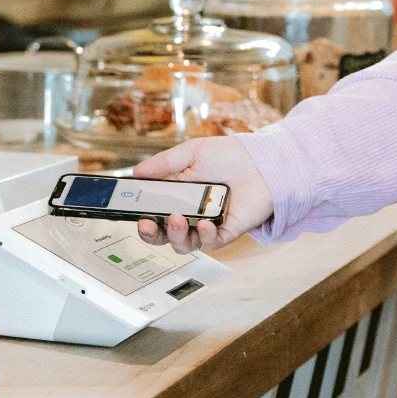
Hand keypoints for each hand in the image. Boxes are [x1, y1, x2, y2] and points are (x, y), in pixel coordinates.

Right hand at [132, 137, 273, 253]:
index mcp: (176, 197)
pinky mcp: (228, 231)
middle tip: (148, 224)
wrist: (262, 161)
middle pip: (164, 235)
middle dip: (152, 235)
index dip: (142, 218)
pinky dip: (206, 237)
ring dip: (177, 235)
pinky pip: (212, 243)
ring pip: (185, 244)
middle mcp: (190, 214)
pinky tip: (205, 223)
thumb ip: (163, 164)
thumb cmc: (229, 156)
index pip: (153, 214)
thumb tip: (136, 173)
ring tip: (177, 219)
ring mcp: (208, 224)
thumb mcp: (191, 153)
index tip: (134, 214)